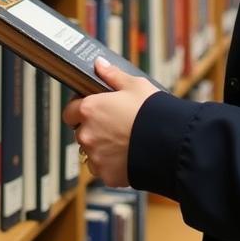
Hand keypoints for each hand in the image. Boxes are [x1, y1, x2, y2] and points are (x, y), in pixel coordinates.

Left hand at [63, 57, 160, 186]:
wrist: (170, 143)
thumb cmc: (152, 111)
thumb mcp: (134, 85)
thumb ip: (112, 75)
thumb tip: (99, 64)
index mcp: (90, 109)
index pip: (70, 111)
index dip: (80, 108)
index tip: (93, 108)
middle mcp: (86, 134)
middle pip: (81, 132)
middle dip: (93, 128)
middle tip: (114, 124)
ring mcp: (95, 157)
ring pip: (91, 152)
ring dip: (100, 148)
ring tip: (123, 141)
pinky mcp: (106, 175)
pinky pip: (103, 169)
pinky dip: (111, 165)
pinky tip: (127, 155)